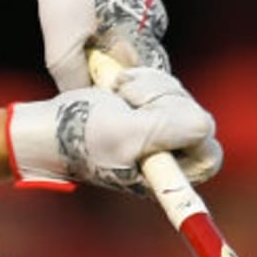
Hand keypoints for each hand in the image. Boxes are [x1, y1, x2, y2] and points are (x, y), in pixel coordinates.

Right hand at [6, 70, 218, 192]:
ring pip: (178, 98)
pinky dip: (142, 81)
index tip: (151, 115)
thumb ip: (169, 128)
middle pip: (194, 116)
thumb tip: (205, 126)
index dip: (186, 125)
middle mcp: (167, 157)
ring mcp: (157, 134)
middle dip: (160, 98)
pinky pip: (162, 88)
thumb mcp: (126, 132)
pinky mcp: (146, 113)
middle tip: (127, 98)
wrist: (47, 125)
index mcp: (167, 174)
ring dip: (147, 86)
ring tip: (118, 92)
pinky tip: (118, 86)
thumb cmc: (80, 133)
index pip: (208, 151)